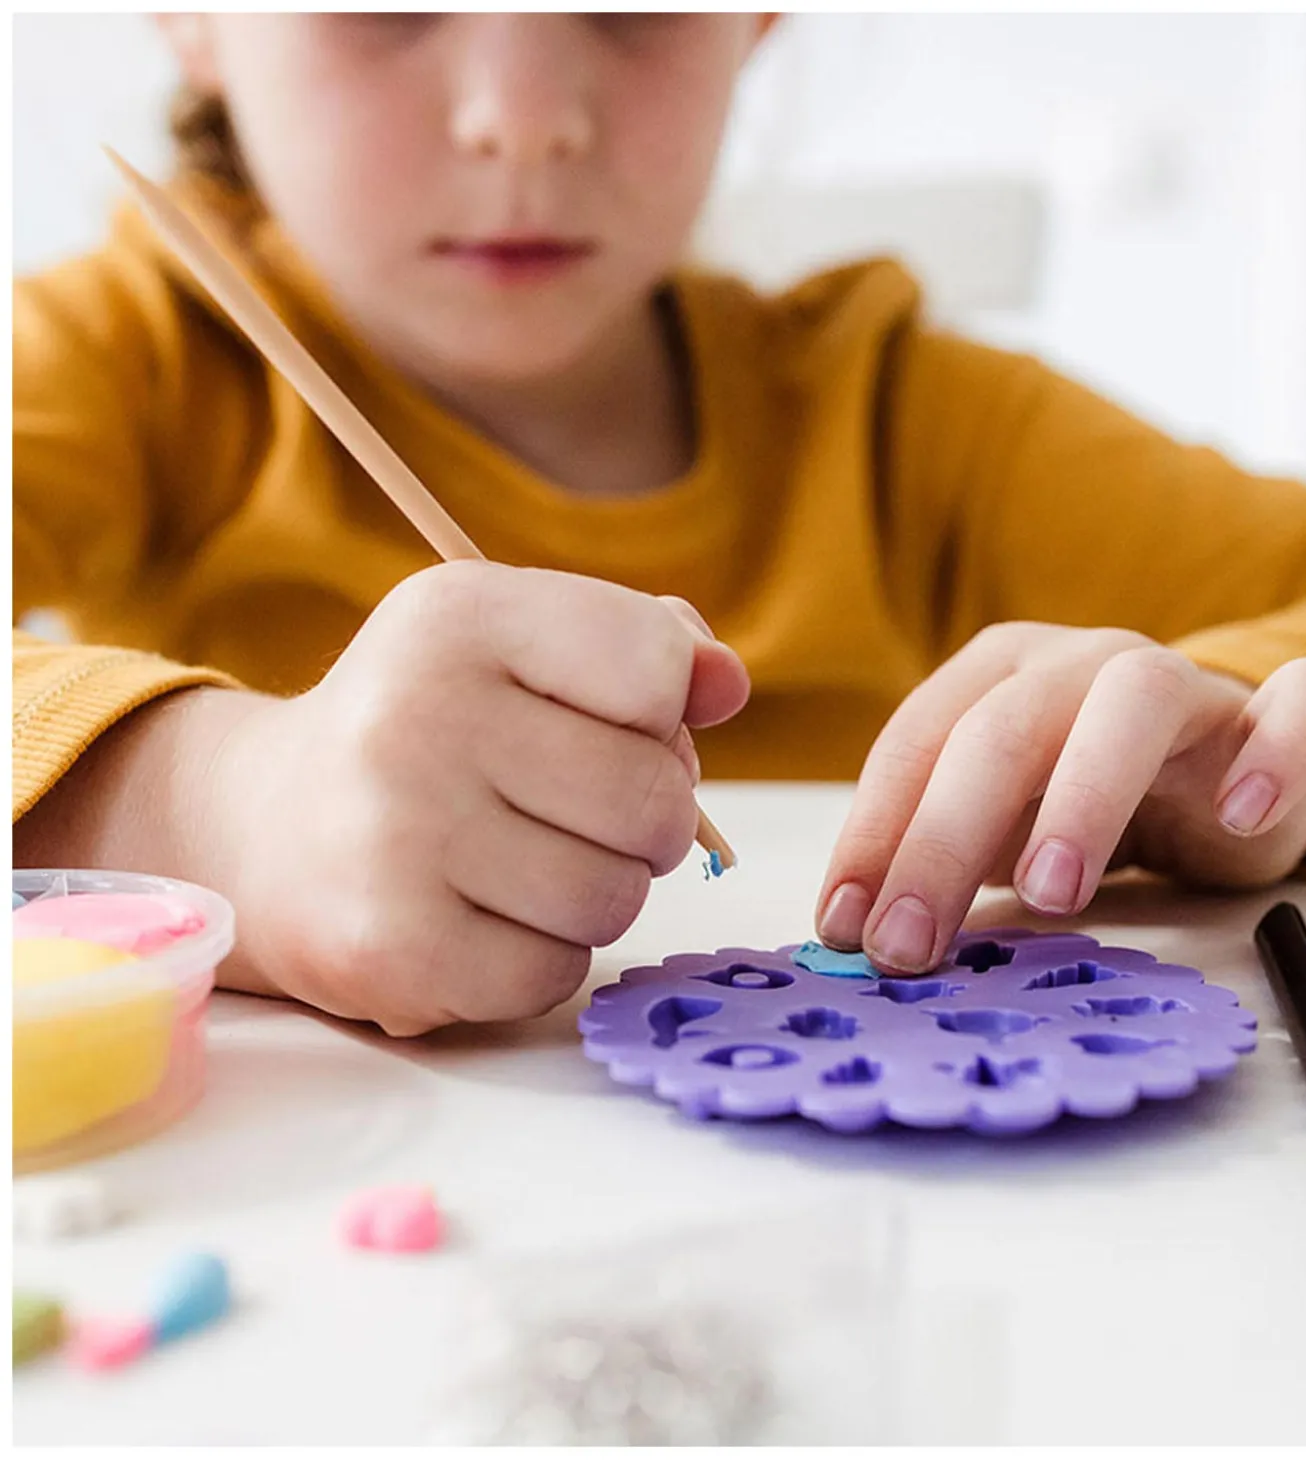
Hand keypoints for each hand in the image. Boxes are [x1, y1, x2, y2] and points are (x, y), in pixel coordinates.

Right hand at [20, 563, 748, 1033]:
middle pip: (652, 798)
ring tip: (530, 862)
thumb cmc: (436, 726)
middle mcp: (416, 716)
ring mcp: (396, 838)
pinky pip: (555, 973)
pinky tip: (484, 917)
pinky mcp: (389, 949)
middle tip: (580, 810)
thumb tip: (726, 685)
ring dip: (598, 891)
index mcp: (460, 615)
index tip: (604, 721)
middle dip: (645, 817)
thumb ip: (643, 643)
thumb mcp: (521, 642)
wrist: (269, 828)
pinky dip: (542, 956)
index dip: (660, 712)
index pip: (655, 667)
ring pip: (614, 897)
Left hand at [815, 622, 1305, 973]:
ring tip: (1052, 893)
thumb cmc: (1078, 799)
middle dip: (944, 841)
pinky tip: (1242, 814)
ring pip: (1132, 703)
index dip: (876, 833)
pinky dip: (1278, 753)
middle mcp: (1077, 663)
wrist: (1216, 768)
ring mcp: (1180, 679)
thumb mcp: (997, 829)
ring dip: (1084, 796)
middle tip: (912, 944)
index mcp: (995, 676)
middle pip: (1002, 731)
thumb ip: (938, 861)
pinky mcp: (1271, 713)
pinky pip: (1301, 705)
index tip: (845, 927)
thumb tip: (856, 934)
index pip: (917, 742)